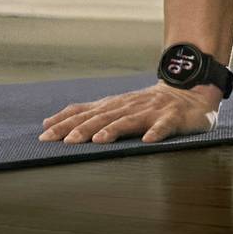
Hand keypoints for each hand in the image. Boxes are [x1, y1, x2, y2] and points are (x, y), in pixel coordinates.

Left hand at [38, 81, 219, 145]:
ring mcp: (150, 111)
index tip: (44, 135)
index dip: (64, 123)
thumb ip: (85, 114)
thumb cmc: (146, 105)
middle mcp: (127, 107)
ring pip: (128, 121)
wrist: (188, 92)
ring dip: (113, 130)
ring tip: (98, 140)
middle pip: (101, 117)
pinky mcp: (171, 118)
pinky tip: (147, 141)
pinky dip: (155, 133)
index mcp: (112, 106)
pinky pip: (163, 126)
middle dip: (82, 128)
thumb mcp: (114, 107)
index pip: (83, 113)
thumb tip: (49, 123)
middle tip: (64, 141)